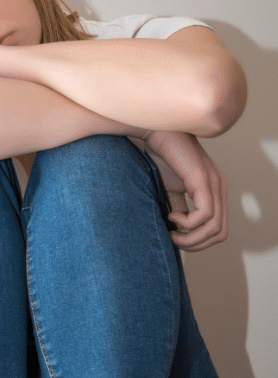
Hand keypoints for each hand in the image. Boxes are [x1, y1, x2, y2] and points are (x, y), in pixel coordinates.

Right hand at [143, 130, 227, 251]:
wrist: (158, 133)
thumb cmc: (163, 157)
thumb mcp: (170, 189)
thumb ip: (177, 208)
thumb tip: (175, 232)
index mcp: (215, 191)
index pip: (218, 229)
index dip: (197, 241)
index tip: (174, 237)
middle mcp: (219, 188)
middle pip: (219, 233)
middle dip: (195, 244)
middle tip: (173, 239)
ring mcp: (214, 184)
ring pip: (214, 228)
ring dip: (190, 237)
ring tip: (171, 231)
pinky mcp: (203, 181)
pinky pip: (204, 215)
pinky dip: (186, 223)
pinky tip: (171, 216)